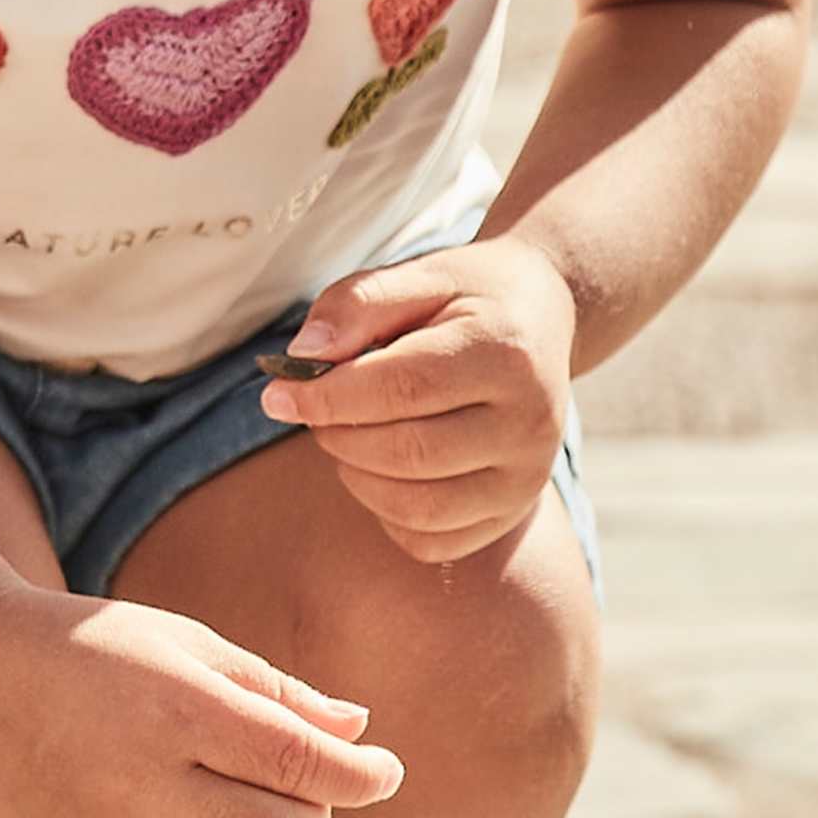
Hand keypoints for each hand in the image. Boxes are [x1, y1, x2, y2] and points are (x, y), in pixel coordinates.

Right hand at [0, 585, 404, 817]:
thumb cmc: (98, 647)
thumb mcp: (187, 642)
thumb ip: (274, 690)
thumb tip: (359, 735)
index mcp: (177, 705)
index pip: (296, 761)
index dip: (359, 775)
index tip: (385, 772)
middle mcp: (143, 780)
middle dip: (313, 816)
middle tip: (302, 789)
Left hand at [259, 235, 575, 563]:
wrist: (540, 313)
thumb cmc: (469, 293)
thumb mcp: (418, 274)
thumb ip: (358, 305)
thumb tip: (302, 357)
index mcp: (506, 351)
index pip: (402, 388)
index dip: (329, 396)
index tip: (277, 392)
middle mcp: (530, 422)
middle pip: (409, 453)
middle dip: (339, 435)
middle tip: (312, 409)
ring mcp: (528, 476)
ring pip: (419, 508)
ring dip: (356, 477)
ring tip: (344, 435)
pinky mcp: (515, 511)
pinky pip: (433, 542)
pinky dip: (387, 515)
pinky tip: (380, 470)